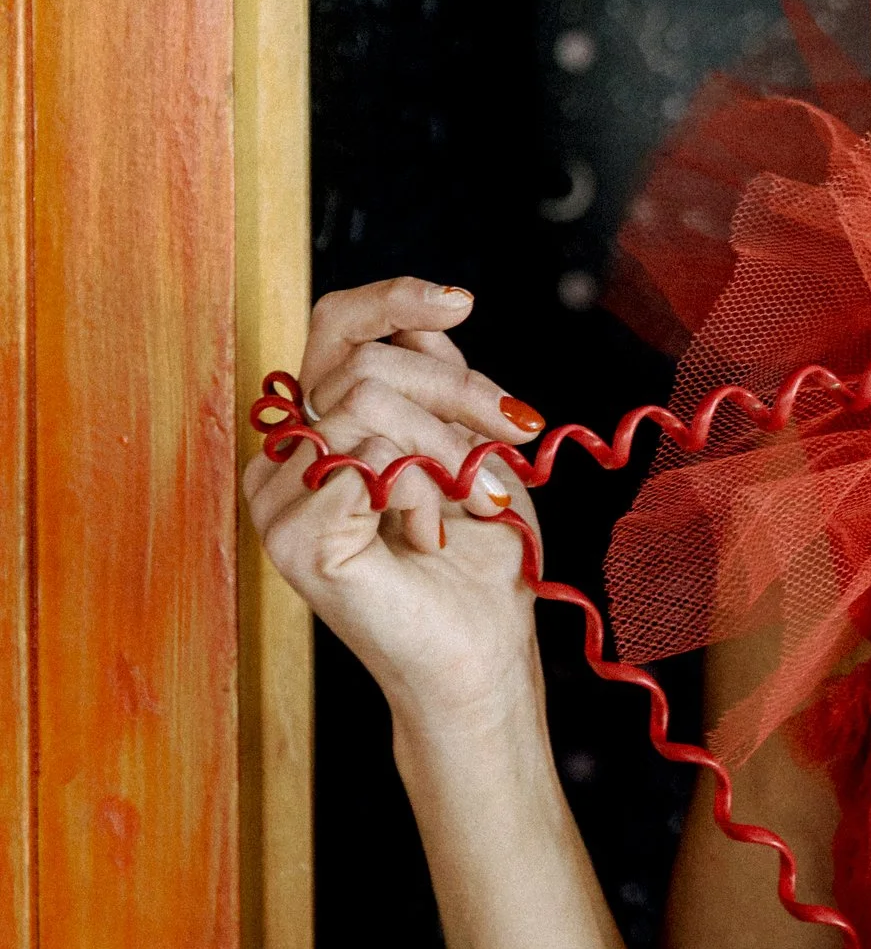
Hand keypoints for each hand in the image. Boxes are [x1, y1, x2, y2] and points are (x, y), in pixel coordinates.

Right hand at [246, 276, 549, 738]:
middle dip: (460, 394)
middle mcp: (286, 458)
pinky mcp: (292, 539)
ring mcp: (278, 501)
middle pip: (368, 363)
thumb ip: (435, 380)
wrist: (481, 648)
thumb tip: (428, 312)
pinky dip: (423, 491)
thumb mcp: (469, 445)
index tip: (462, 301)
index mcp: (322, 428)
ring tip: (473, 503)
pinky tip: (431, 535)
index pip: (334, 327)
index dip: (392, 299)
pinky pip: (368, 461)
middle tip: (514, 438)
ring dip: (448, 451)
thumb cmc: (479, 555)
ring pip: (369, 405)